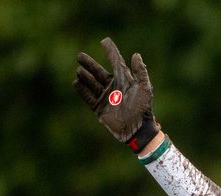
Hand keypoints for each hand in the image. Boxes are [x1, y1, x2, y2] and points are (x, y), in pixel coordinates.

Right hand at [74, 37, 160, 151]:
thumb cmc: (143, 109)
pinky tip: (75, 83)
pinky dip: (81, 90)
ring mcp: (105, 97)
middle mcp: (113, 87)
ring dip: (84, 76)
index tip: (104, 41)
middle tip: (80, 56)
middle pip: (98, 71)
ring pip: (91, 83)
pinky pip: (88, 97)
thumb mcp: (144, 89)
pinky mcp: (99, 108)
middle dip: (89, 64)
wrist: (137, 130)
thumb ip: (141, 72)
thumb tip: (136, 55)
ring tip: (79, 70)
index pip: (116, 62)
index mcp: (125, 81)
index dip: (110, 51)